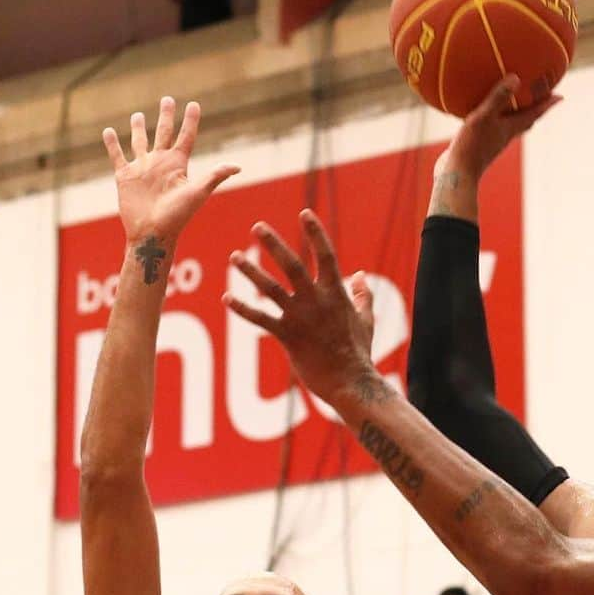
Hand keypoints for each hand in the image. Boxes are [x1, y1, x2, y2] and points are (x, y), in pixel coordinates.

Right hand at [102, 97, 238, 245]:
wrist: (153, 233)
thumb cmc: (177, 216)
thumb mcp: (197, 193)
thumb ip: (215, 177)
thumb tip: (237, 167)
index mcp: (178, 164)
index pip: (186, 136)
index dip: (190, 120)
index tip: (194, 104)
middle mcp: (160, 163)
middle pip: (164, 132)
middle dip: (166, 116)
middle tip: (167, 99)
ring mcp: (142, 168)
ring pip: (139, 141)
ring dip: (139, 128)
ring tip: (138, 115)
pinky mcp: (125, 176)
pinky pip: (117, 155)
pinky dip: (111, 144)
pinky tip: (108, 131)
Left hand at [225, 211, 376, 403]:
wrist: (350, 381)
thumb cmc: (359, 352)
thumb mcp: (366, 319)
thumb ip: (362, 295)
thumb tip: (361, 274)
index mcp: (336, 292)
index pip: (326, 255)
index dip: (315, 232)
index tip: (304, 213)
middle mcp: (316, 300)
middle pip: (292, 265)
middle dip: (274, 244)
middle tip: (257, 226)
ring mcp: (300, 317)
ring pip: (271, 288)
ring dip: (251, 272)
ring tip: (235, 257)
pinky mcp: (288, 336)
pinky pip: (261, 319)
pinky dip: (243, 309)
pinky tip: (227, 299)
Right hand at [436, 74, 560, 182]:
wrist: (457, 174)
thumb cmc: (471, 146)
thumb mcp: (483, 117)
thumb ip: (498, 98)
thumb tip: (516, 77)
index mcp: (510, 129)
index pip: (534, 114)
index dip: (547, 105)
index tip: (560, 97)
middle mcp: (505, 135)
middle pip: (526, 121)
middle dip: (535, 109)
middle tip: (543, 99)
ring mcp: (493, 141)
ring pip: (510, 125)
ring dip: (517, 114)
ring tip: (517, 102)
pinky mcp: (480, 145)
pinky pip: (492, 127)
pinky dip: (495, 118)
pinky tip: (484, 113)